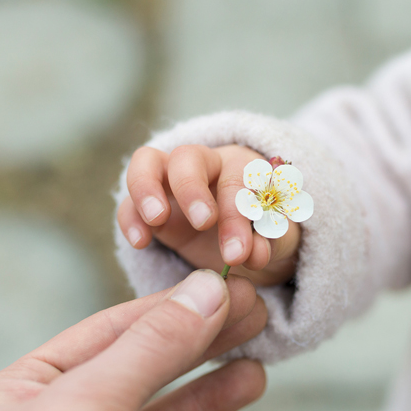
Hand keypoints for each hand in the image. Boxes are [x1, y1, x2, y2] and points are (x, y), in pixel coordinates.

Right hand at [118, 144, 301, 286]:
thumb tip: (254, 253)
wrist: (248, 250)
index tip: (238, 254)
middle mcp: (206, 165)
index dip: (237, 214)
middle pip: (189, 157)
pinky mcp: (150, 205)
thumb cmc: (267, 237)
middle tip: (203, 223)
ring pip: (147, 162)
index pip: (237, 179)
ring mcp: (172, 182)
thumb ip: (272, 243)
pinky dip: (130, 217)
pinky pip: (130, 202)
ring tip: (157, 221)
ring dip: (147, 188)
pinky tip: (140, 243)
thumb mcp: (281, 240)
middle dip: (193, 190)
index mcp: (244, 167)